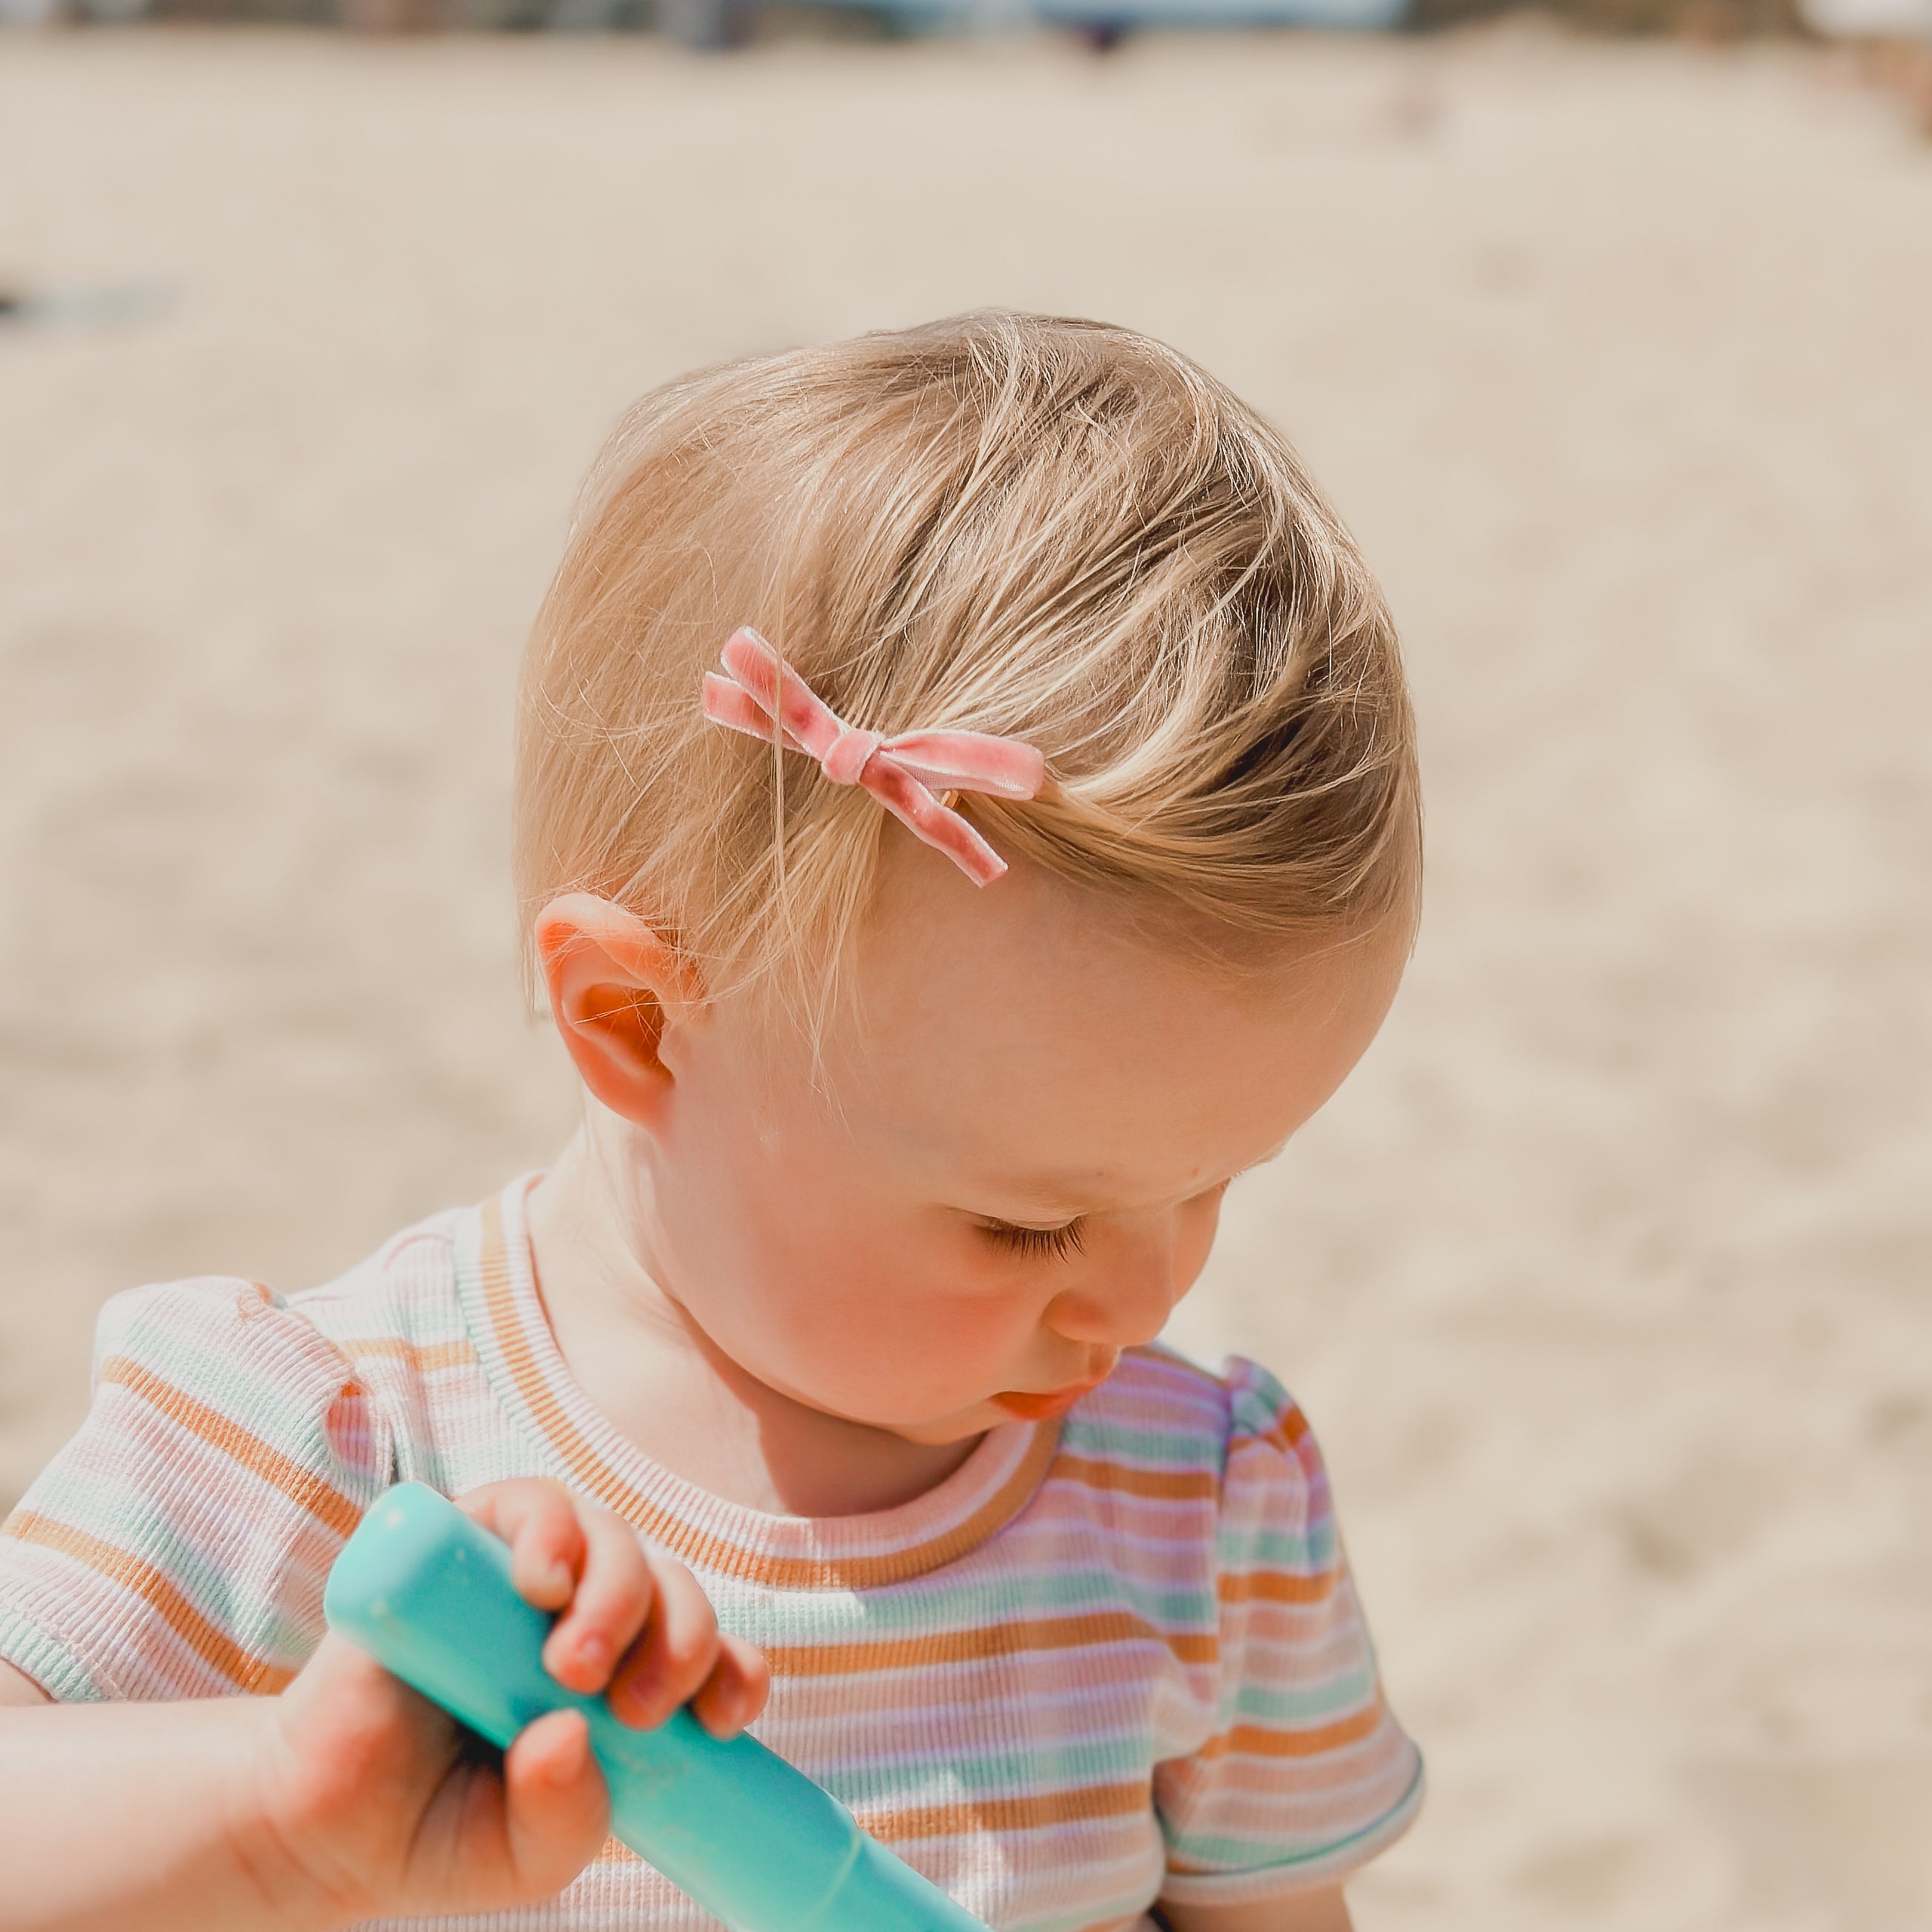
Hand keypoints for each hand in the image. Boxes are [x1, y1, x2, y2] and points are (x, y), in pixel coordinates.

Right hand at [239, 1478, 769, 1928]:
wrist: (316, 1829)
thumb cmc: (434, 1835)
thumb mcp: (525, 1858)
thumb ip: (567, 1819)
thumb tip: (572, 1733)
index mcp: (619, 1686)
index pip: (708, 1654)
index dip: (734, 1671)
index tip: (722, 1720)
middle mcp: (582, 1619)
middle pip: (671, 1588)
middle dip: (682, 1637)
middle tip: (637, 1707)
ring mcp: (521, 1576)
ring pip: (612, 1536)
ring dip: (619, 1591)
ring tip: (574, 1665)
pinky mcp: (460, 1544)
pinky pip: (529, 1503)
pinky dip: (551, 1530)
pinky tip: (543, 1580)